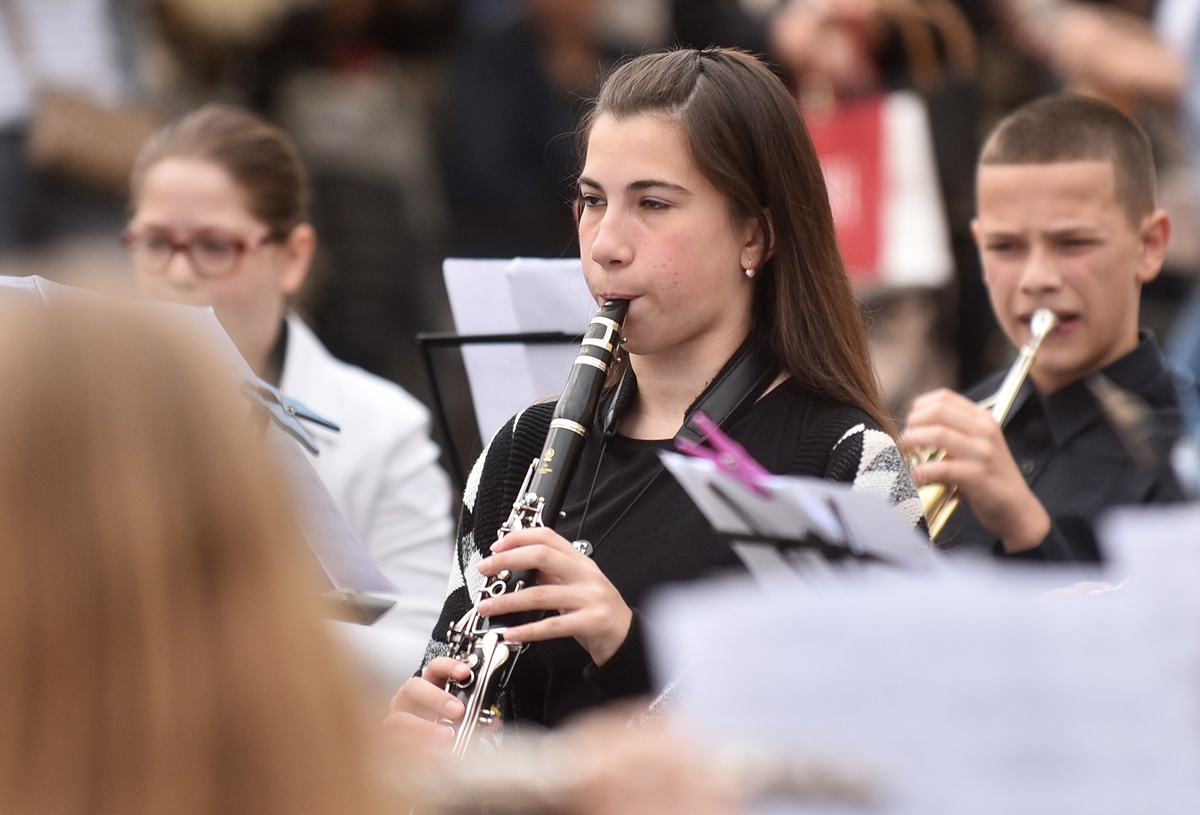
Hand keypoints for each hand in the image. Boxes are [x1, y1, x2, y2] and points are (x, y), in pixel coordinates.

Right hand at [381, 657, 468, 754]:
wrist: (418, 763)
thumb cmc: (438, 734)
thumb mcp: (460, 725)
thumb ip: (476, 721)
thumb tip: (491, 720)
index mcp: (427, 688)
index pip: (434, 668)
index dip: (449, 667)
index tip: (465, 672)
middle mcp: (408, 701)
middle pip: (413, 687)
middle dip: (436, 697)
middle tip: (459, 710)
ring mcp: (394, 722)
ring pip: (400, 720)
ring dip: (424, 728)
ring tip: (447, 737)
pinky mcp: (387, 745)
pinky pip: (396, 746)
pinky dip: (416, 751)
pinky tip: (432, 756)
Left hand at [476, 527, 632, 666]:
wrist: (626, 637)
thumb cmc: (597, 610)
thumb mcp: (576, 584)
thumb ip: (552, 574)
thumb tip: (518, 565)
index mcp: (580, 562)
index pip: (548, 537)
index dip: (520, 537)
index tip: (496, 546)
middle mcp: (586, 575)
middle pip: (543, 556)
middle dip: (508, 561)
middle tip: (486, 569)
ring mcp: (590, 597)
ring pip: (542, 594)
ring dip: (509, 601)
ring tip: (488, 606)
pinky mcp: (591, 622)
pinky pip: (553, 626)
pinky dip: (527, 630)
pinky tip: (511, 633)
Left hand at [902, 388, 1050, 552]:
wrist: (1018, 509)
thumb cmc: (991, 478)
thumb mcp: (978, 446)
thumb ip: (955, 432)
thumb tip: (916, 424)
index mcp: (984, 419)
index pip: (945, 397)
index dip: (919, 406)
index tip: (910, 421)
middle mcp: (985, 431)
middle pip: (938, 411)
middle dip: (913, 423)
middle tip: (903, 438)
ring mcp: (982, 453)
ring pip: (937, 434)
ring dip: (912, 443)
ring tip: (902, 454)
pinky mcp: (977, 475)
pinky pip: (939, 468)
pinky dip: (920, 472)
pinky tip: (914, 478)